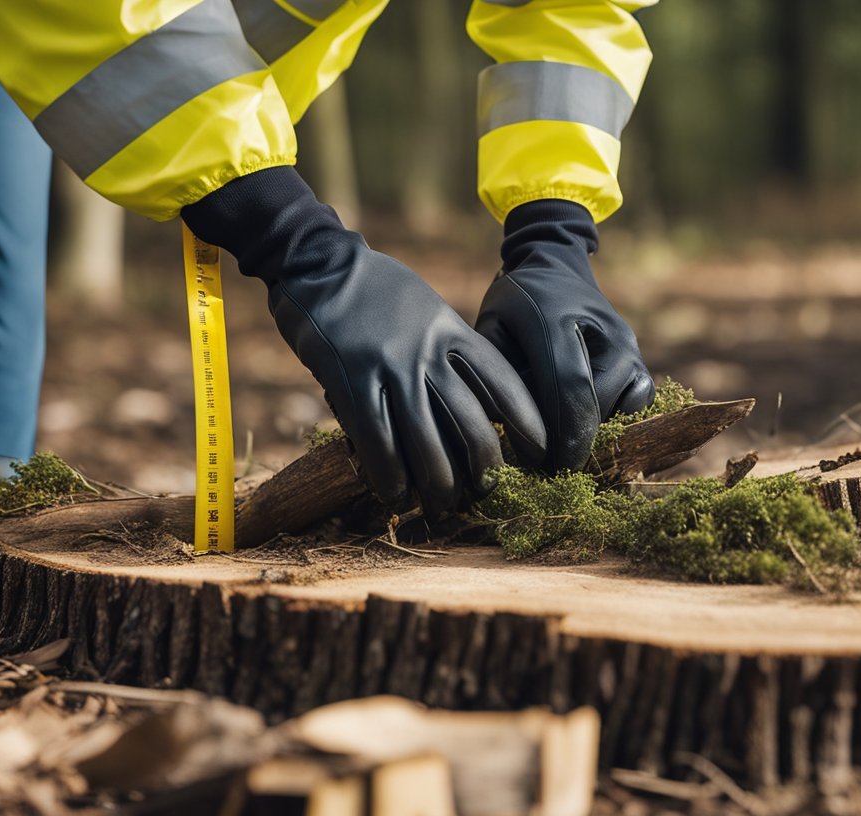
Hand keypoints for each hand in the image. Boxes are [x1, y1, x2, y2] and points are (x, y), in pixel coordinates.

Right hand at [183, 167, 545, 514]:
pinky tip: (394, 495)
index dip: (530, 426)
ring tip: (441, 507)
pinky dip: (389, 477)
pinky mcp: (350, 383)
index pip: (506, 386)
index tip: (542, 454)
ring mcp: (390, 369)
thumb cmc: (377, 291)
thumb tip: (479, 403)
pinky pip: (378, 443)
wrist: (318, 263)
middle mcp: (430, 354)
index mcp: (454, 333)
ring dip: (438, 487)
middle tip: (482, 494)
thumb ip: (453, 351)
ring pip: (428, 445)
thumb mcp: (430, 311)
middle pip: (473, 427)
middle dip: (483, 472)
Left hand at [476, 199, 653, 471]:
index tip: (546, 467)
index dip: (561, 433)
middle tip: (552, 470)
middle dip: (577, 445)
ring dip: (598, 435)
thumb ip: (497, 374)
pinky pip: (638, 403)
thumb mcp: (492, 326)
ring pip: (624, 408)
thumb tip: (505, 430)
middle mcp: (603, 332)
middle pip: (599, 403)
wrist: (556, 266)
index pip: (568, 386)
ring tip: (568, 449)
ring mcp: (628, 346)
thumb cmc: (515, 304)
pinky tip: (590, 431)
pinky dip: (619, 423)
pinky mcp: (640, 359)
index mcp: (556, 318)